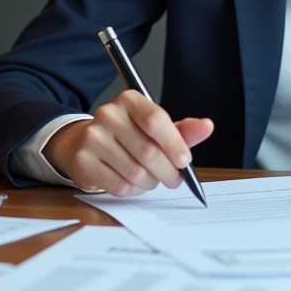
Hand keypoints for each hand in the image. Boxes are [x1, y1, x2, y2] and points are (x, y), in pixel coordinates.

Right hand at [43, 89, 213, 195]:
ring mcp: (93, 138)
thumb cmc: (130, 134)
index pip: (155, 120)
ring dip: (150, 182)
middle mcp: (108, 115)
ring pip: (135, 173)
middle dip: (167, 171)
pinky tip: (133, 182)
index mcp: (129, 100)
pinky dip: (133, 190)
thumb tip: (207, 126)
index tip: (185, 161)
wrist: (86, 142)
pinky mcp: (83, 162)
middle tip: (174, 178)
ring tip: (151, 178)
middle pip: (148, 152)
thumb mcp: (156, 128)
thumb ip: (183, 130)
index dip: (174, 144)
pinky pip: (119, 186)